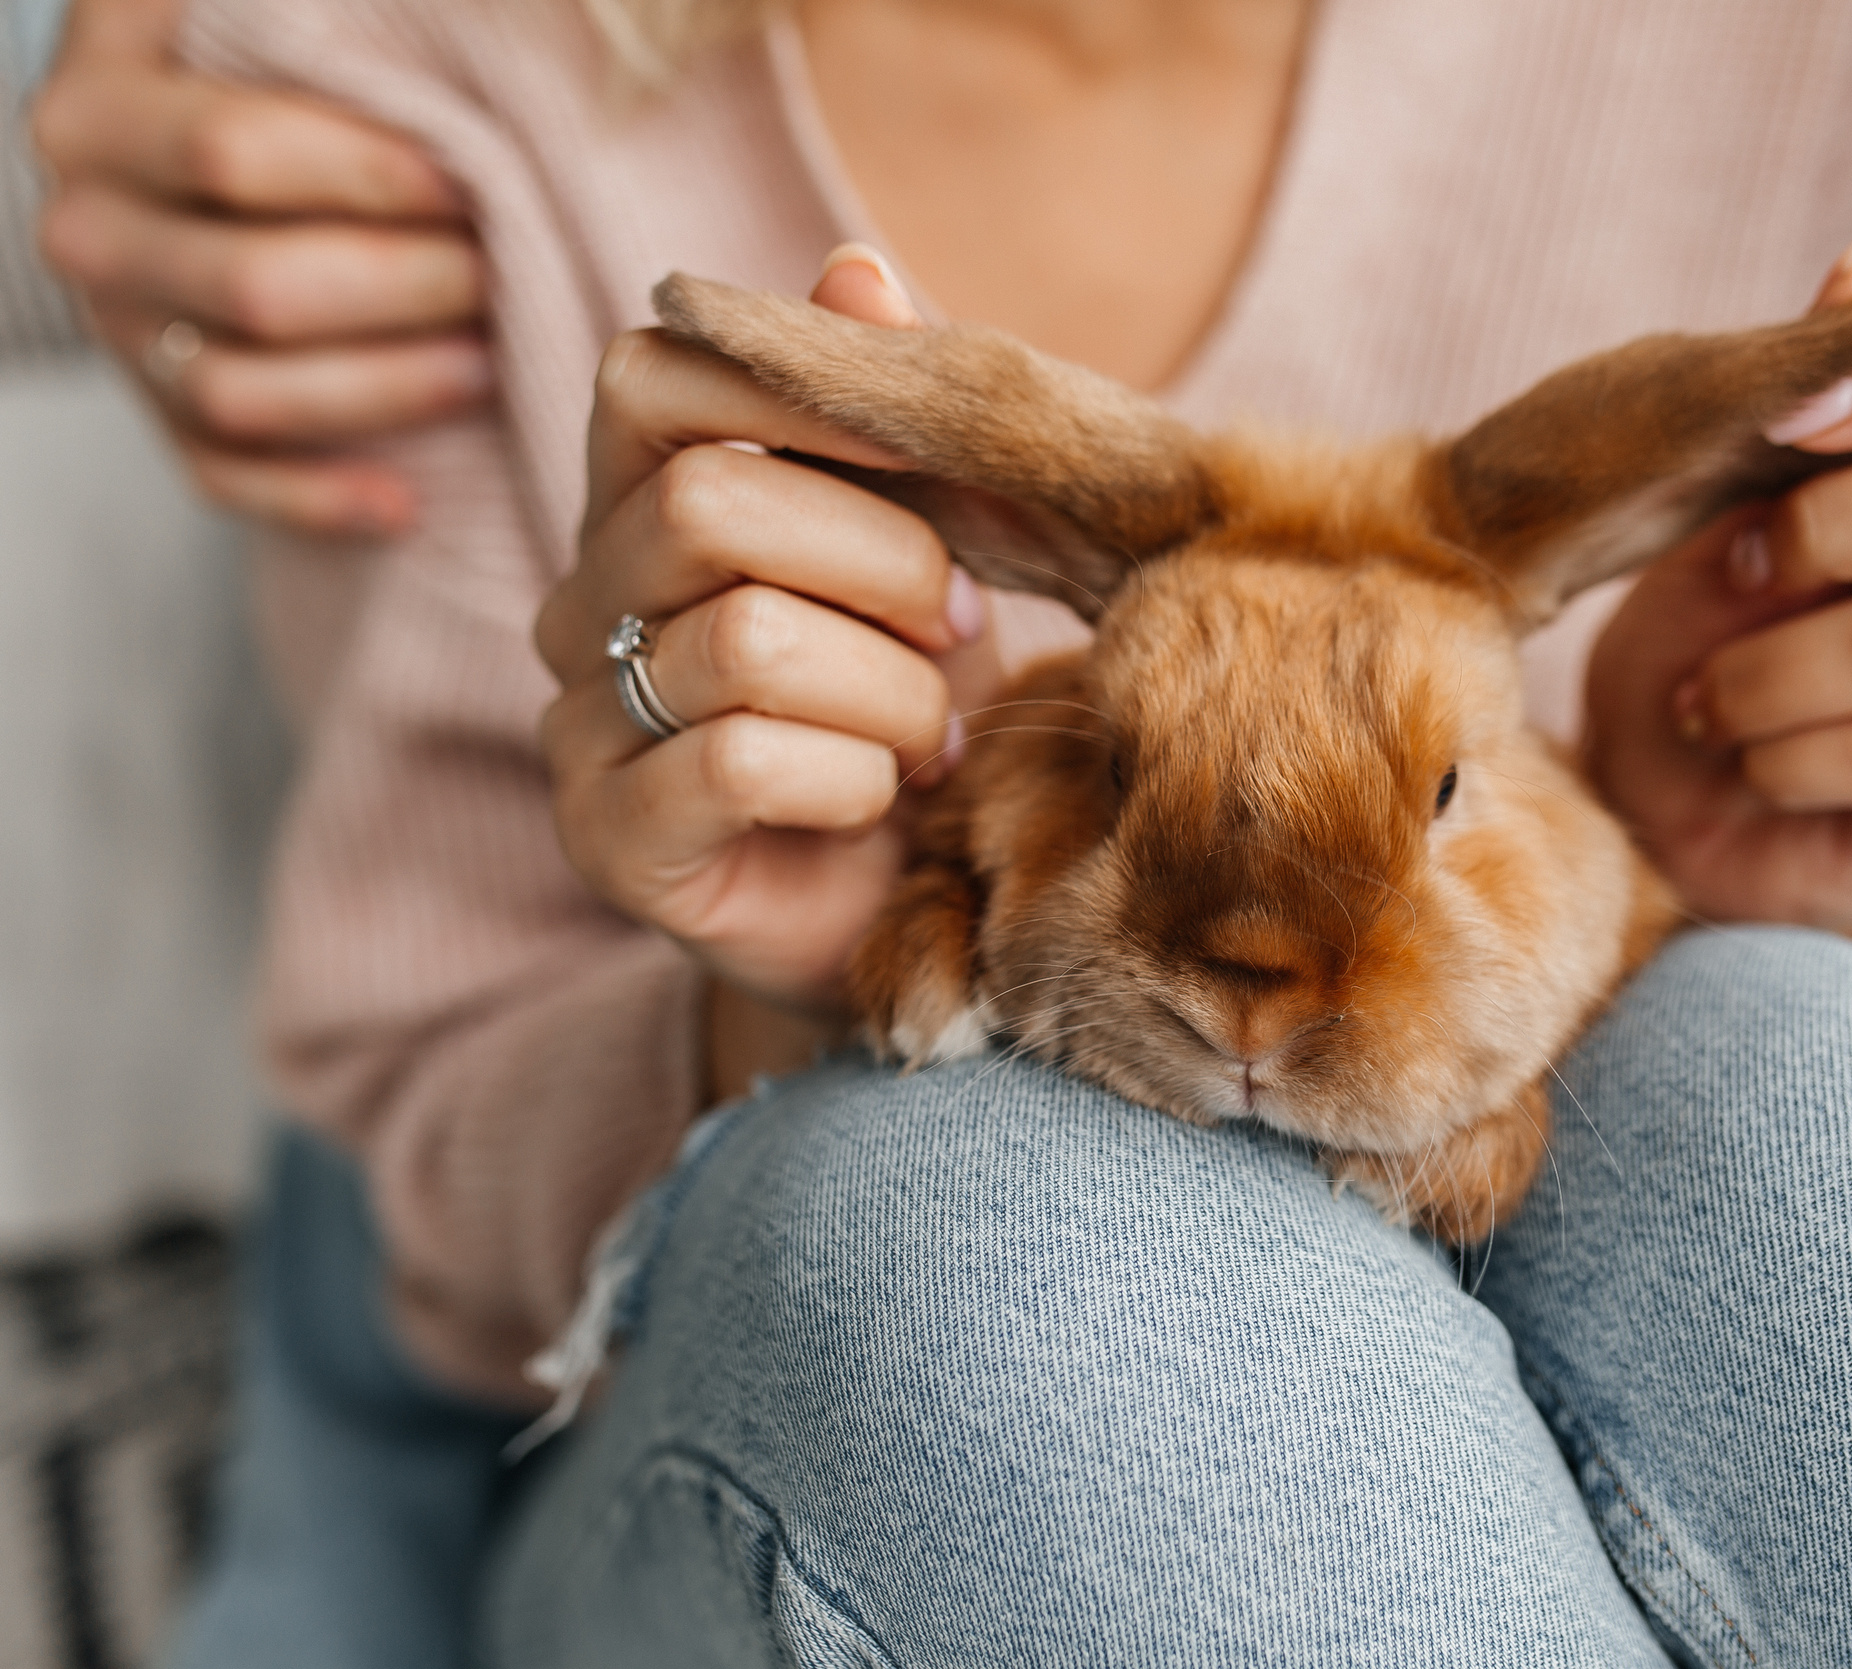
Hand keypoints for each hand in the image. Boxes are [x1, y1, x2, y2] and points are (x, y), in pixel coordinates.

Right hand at [32, 0, 489, 533]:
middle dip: (404, 286)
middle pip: (257, 286)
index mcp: (96, 112)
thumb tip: (440, 51)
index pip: (234, 154)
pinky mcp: (160, 416)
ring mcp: (120, 334)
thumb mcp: (275, 11)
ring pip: (246, 393)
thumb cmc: (275, 68)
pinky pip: (228, 480)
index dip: (372, 174)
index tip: (469, 178)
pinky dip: (319, 501)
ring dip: (383, 389)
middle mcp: (88, 231)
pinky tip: (405, 499)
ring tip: (486, 362)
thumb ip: (335, 28)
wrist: (204, 144)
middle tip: (500, 270)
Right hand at [537, 248, 994, 1090]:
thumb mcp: (929, 555)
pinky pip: (743, 762)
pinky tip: (880, 803)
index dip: (797, 391)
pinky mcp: (609, 839)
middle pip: (712, 504)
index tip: (934, 455)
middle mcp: (582, 600)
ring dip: (895, 695)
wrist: (900, 906)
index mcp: (643, 503)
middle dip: (891, 567)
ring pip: (747, 641)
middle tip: (962, 637)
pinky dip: (856, 779)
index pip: (650, 375)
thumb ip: (888, 422)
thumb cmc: (912, 711)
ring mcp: (577, 723)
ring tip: (932, 740)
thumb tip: (857, 266)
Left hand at [1583, 233, 1851, 933]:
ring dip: (1759, 669)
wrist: (1660, 794)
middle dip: (1836, 524)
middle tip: (1739, 568)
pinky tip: (1754, 764)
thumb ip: (1806, 380)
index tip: (1789, 419)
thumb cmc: (1702, 629)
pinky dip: (1780, 755)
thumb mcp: (1718, 491)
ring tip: (1707, 699)